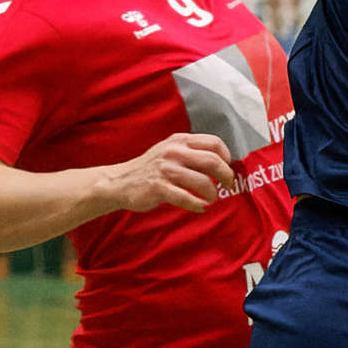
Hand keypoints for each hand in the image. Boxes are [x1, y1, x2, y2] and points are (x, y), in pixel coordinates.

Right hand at [99, 133, 236, 214]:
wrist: (120, 181)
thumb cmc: (152, 168)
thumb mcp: (170, 150)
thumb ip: (192, 151)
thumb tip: (222, 162)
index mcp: (180, 140)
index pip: (214, 143)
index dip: (226, 157)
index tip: (227, 167)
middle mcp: (174, 152)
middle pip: (213, 161)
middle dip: (226, 175)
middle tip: (227, 185)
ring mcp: (166, 170)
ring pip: (202, 182)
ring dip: (212, 193)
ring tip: (211, 198)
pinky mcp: (159, 188)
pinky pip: (186, 198)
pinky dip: (198, 205)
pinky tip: (200, 207)